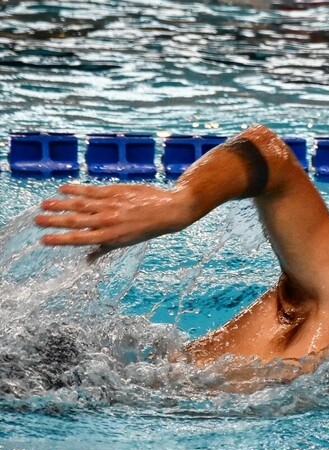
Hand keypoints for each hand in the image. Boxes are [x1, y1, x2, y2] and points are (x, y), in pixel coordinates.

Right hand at [34, 183, 190, 260]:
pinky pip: (91, 190)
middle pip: (76, 221)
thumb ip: (105, 248)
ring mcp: (111, 206)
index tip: (44, 240)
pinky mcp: (115, 192)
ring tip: (44, 204)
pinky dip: (76, 189)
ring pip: (80, 205)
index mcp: (111, 237)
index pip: (80, 239)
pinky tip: (63, 188)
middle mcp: (108, 222)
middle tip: (37, 220)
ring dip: (61, 204)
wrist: (168, 210)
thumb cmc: (147, 228)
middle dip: (54, 221)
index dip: (61, 240)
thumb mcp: (127, 242)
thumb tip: (87, 260)